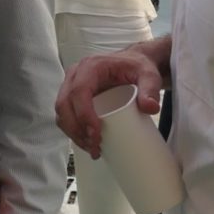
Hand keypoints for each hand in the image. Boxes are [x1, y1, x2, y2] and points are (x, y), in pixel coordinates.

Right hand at [55, 37, 167, 158]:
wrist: (133, 64)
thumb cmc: (137, 67)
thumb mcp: (148, 75)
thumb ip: (151, 89)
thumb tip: (150, 108)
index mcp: (91, 67)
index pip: (78, 91)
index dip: (83, 115)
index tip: (96, 134)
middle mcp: (76, 75)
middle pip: (64, 104)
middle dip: (76, 129)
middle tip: (95, 146)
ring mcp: (71, 86)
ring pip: (62, 112)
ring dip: (73, 133)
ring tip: (93, 148)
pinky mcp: (73, 97)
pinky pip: (66, 116)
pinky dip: (73, 131)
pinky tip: (86, 143)